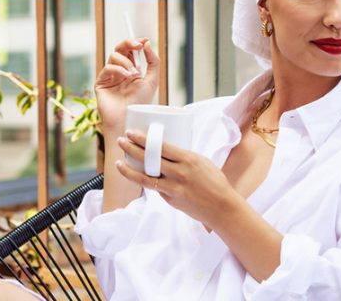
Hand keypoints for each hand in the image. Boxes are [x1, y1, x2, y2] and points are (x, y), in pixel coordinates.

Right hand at [94, 39, 159, 130]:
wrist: (129, 119)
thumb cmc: (141, 103)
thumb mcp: (152, 80)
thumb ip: (153, 61)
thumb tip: (146, 42)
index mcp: (131, 69)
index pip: (131, 51)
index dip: (136, 43)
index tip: (145, 40)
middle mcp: (120, 71)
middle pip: (120, 48)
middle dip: (129, 43)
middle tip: (138, 45)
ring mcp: (110, 76)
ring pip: (114, 56)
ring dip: (126, 61)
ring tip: (134, 73)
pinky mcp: (101, 82)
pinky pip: (108, 68)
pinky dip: (119, 69)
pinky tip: (127, 76)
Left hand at [115, 130, 240, 228]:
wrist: (222, 207)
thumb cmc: (215, 181)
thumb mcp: (201, 162)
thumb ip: (183, 157)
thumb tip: (165, 151)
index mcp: (189, 159)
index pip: (161, 147)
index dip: (143, 139)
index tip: (131, 133)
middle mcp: (179, 173)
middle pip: (149, 160)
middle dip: (132, 149)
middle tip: (121, 141)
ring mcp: (174, 188)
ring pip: (145, 178)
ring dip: (129, 169)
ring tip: (118, 162)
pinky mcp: (171, 200)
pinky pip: (154, 189)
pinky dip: (143, 181)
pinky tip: (134, 175)